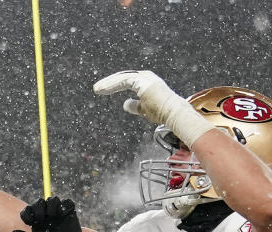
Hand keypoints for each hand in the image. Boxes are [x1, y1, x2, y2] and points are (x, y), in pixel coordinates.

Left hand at [11, 196, 83, 231]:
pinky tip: (64, 214)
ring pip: (53, 199)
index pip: (28, 210)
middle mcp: (46, 215)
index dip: (27, 213)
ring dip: (51, 205)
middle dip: (38, 208)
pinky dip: (65, 206)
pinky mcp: (69, 212)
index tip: (30, 222)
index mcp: (36, 221)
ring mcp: (58, 212)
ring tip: (53, 216)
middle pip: (39, 202)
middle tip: (41, 218)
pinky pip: (67, 202)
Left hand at [93, 70, 210, 145]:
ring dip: (108, 83)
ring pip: (121, 78)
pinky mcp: (141, 80)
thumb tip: (124, 104)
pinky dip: (112, 85)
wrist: (174, 113)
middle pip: (123, 77)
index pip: (127, 80)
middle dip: (109, 83)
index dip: (115, 85)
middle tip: (97, 89)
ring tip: (97, 89)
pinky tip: (103, 89)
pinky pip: (123, 81)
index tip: (103, 90)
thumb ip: (135, 106)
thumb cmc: (163, 113)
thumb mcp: (145, 110)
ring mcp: (144, 77)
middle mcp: (145, 77)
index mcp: (146, 82)